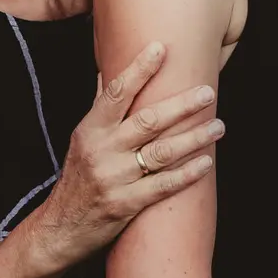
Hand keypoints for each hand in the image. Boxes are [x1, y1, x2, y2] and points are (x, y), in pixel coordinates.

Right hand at [30, 42, 221, 271]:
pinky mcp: (125, 205)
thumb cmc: (77, 177)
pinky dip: (186, 174)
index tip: (161, 48)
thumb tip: (107, 70)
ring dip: (194, 138)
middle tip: (208, 92)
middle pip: (147, 121)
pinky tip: (206, 162)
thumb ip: (100, 106)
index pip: (116, 92)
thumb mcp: (82, 138)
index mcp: (91, 129)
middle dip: (181, 105)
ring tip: (218, 126)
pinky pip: (162, 186)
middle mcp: (102, 150)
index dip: (139, 69)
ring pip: (161, 152)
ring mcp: (114, 178)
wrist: (59, 228)